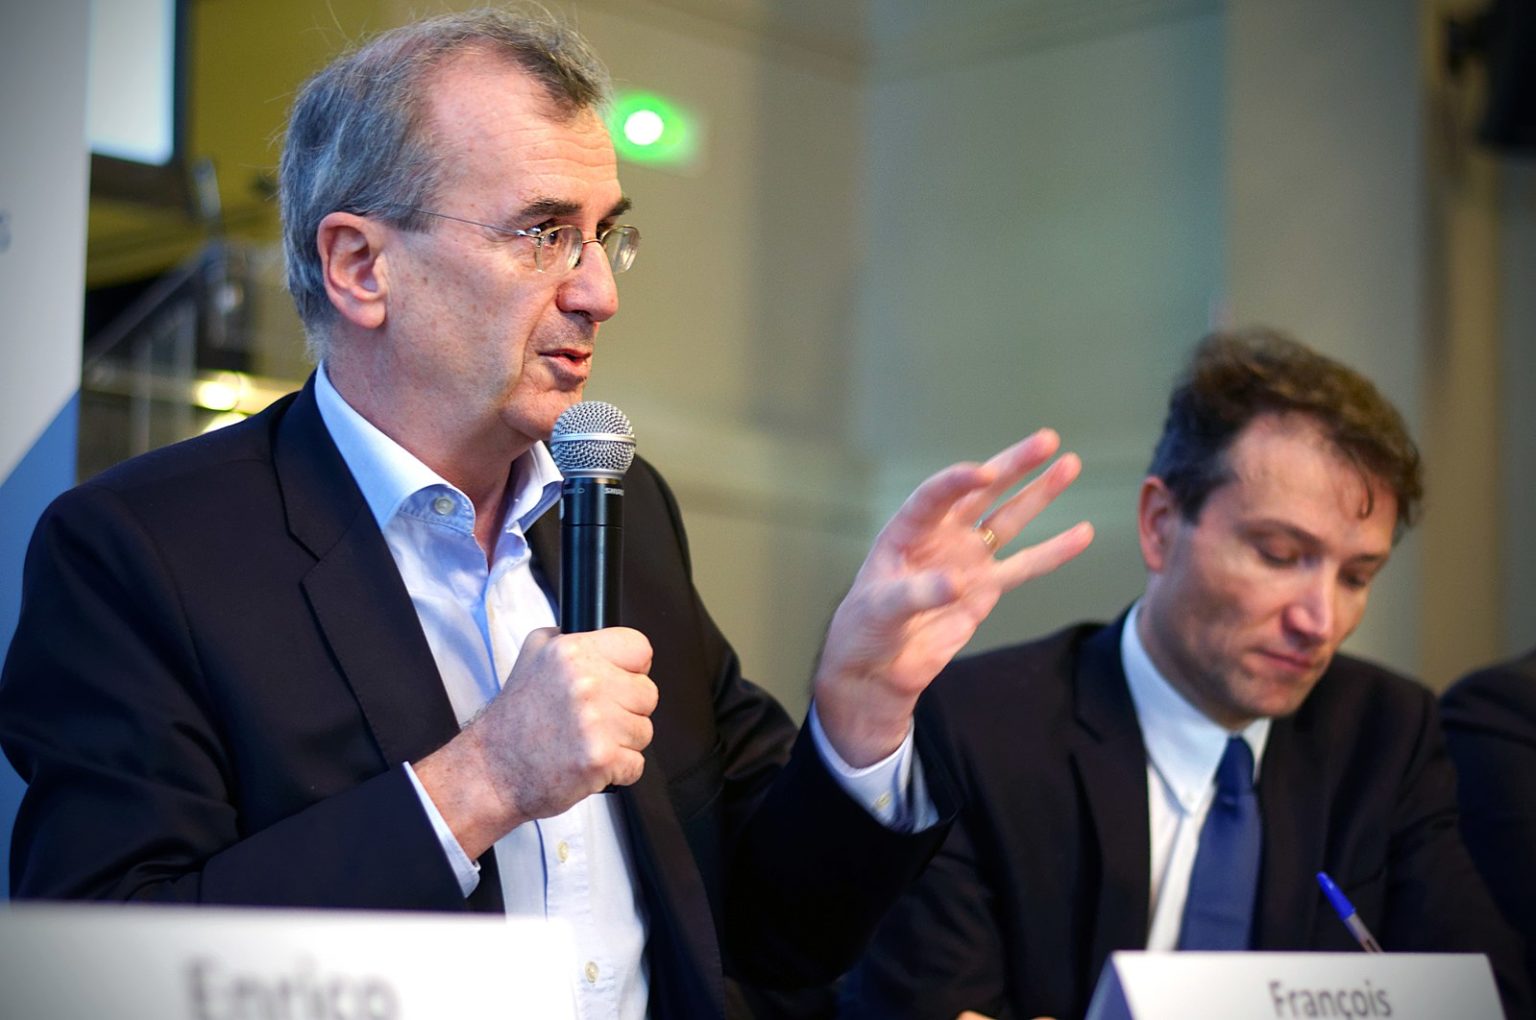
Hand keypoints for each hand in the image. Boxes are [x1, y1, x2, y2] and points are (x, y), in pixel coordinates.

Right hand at [415, 626, 656, 856]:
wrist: (491, 771)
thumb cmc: (513, 722)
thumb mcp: (532, 656)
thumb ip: (568, 638)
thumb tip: (604, 638)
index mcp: (571, 652)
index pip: (639, 647)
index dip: (632, 668)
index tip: (620, 681)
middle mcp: (585, 682)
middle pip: (648, 692)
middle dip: (626, 709)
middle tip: (594, 719)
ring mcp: (595, 722)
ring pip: (644, 730)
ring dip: (622, 742)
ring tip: (587, 741)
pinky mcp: (601, 758)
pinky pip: (636, 764)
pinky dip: (618, 770)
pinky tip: (589, 763)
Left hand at [813, 430, 1092, 765]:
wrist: (878, 668)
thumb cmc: (865, 629)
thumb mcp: (881, 609)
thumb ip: (918, 593)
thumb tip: (958, 581)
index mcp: (907, 531)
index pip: (934, 496)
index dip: (957, 481)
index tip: (984, 472)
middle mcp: (941, 537)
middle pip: (981, 493)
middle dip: (1013, 466)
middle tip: (1046, 441)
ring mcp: (967, 560)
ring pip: (1009, 520)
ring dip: (1039, 495)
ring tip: (1069, 465)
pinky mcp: (986, 589)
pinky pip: (1025, 566)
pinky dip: (1054, 551)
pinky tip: (1082, 533)